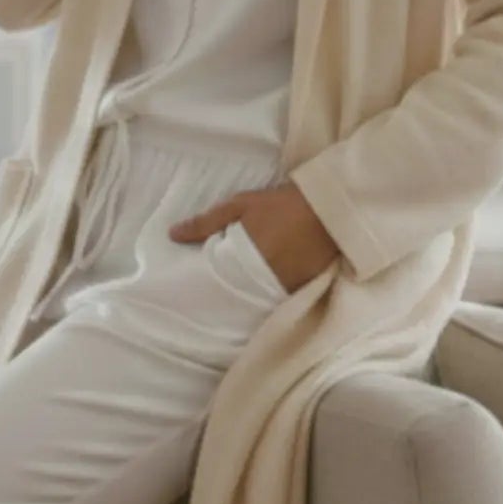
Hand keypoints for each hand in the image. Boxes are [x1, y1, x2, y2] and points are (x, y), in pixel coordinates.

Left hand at [168, 181, 341, 294]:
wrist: (330, 208)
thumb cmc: (281, 204)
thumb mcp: (240, 205)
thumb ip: (206, 222)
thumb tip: (172, 235)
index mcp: (244, 259)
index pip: (215, 282)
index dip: (204, 284)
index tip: (191, 286)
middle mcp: (262, 281)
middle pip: (233, 295)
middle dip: (222, 293)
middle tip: (210, 289)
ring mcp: (282, 289)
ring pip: (253, 299)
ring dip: (243, 295)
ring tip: (232, 290)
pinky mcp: (299, 291)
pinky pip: (274, 299)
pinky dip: (265, 294)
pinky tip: (258, 288)